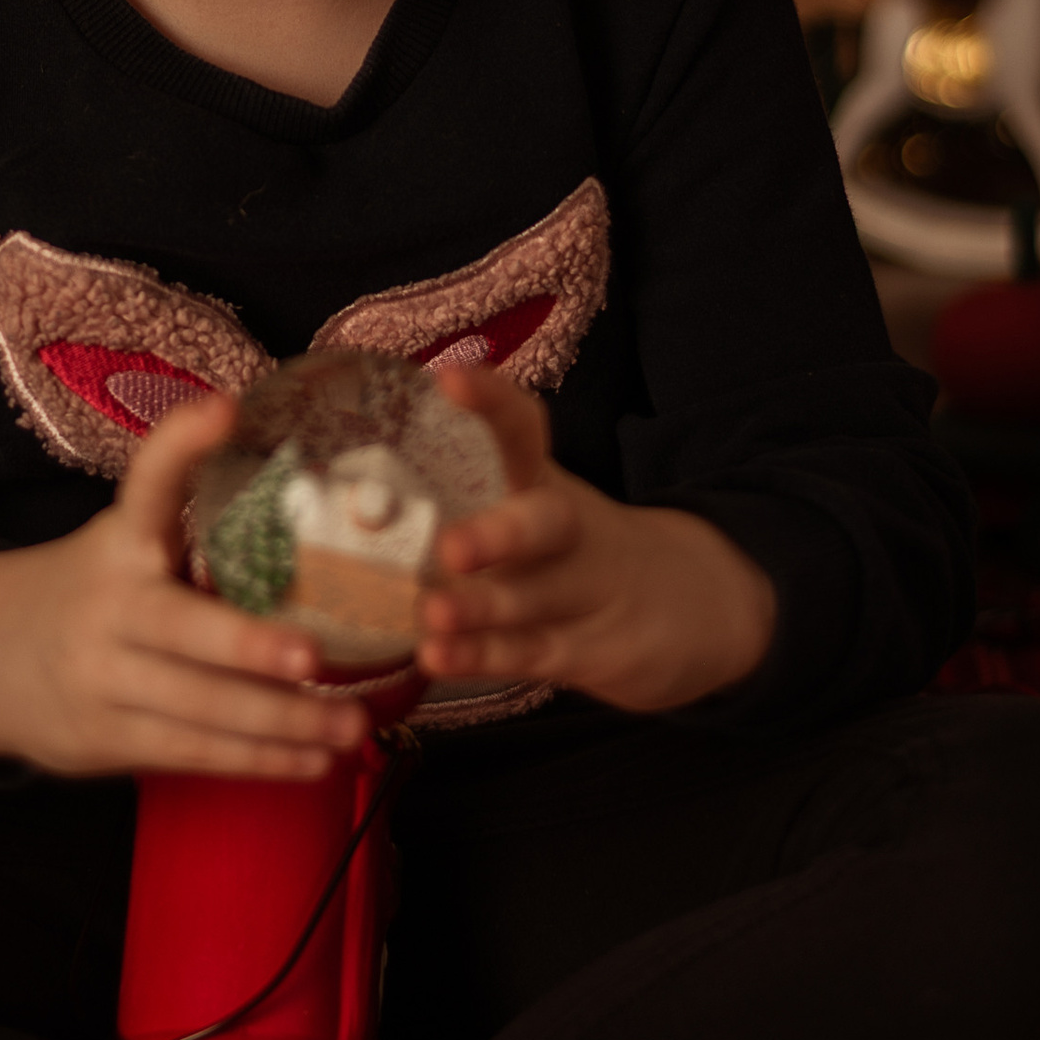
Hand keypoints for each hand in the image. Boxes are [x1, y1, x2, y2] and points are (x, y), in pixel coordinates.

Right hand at [0, 395, 370, 781]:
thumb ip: (196, 545)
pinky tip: (312, 762)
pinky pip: (191, 752)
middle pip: (180, 627)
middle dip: (247, 645)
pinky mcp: (105, 736)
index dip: (181, 445)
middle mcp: (110, 603)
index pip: (147, 484)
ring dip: (282, 722)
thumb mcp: (124, 550)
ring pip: (198, 705)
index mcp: (122, 541)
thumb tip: (331, 541)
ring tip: (350, 727)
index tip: (224, 410)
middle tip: (313, 655)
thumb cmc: (94, 596)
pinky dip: (258, 760)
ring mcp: (103, 675)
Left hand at [420, 365, 776, 712]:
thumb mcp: (534, 510)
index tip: (450, 381)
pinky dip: (487, 657)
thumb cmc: (573, 553)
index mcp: (544, 484)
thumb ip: (460, 499)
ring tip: (434, 615)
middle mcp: (566, 531)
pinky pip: (534, 653)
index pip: (523, 432)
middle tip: (451, 547)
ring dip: (483, 608)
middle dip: (499, 534)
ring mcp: (584, 592)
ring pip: (534, 597)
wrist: (698, 606)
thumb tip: (341, 495)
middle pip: (544, 522)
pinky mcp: (590, 650)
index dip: (492, 404)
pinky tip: (439, 658)